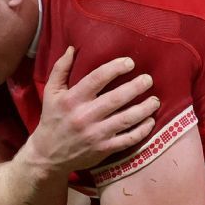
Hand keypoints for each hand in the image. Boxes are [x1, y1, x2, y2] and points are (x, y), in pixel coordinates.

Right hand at [23, 46, 158, 173]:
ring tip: (155, 100)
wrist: (48, 156)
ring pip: (126, 119)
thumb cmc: (52, 119)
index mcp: (71, 100)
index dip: (115, 68)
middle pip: (116, 99)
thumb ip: (60, 70)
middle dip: (136, 87)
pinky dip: (142, 131)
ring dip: (144, 109)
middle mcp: (84, 116)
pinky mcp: (103, 149)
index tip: (130, 62)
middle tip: (148, 80)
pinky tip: (150, 121)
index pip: (96, 79)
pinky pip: (128, 140)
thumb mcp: (50, 93)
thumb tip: (72, 48)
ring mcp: (95, 135)